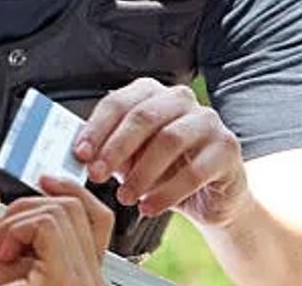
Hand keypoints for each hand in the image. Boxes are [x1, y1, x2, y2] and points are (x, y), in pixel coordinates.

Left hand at [0, 176, 112, 285]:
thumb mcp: (12, 266)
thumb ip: (34, 238)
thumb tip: (40, 203)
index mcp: (82, 277)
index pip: (97, 219)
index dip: (71, 191)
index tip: (46, 181)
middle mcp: (91, 282)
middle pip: (76, 209)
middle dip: (27, 209)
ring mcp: (84, 283)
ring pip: (62, 211)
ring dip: (15, 222)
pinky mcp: (67, 280)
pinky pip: (47, 224)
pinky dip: (15, 229)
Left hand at [74, 78, 249, 225]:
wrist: (208, 196)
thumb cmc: (161, 170)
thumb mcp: (127, 159)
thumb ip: (104, 151)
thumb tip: (74, 154)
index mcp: (151, 93)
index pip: (119, 102)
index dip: (96, 128)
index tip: (80, 154)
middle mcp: (181, 99)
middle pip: (144, 116)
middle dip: (115, 148)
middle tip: (96, 176)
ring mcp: (208, 121)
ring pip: (169, 140)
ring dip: (141, 173)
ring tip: (125, 197)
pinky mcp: (228, 148)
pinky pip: (195, 170)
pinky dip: (166, 193)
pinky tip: (149, 207)